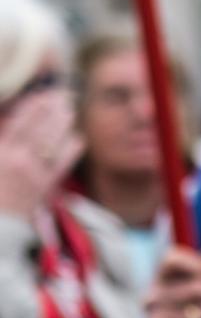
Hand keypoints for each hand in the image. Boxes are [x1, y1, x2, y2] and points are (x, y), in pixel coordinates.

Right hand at [0, 90, 83, 218]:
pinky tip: (76, 137)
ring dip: (62, 124)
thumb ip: (2, 139)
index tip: (42, 95)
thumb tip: (9, 122)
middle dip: (52, 110)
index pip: (19, 123)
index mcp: (1, 152)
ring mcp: (36, 172)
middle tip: (62, 95)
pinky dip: (71, 148)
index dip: (33, 107)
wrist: (0, 222)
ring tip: (68, 110)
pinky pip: (64, 162)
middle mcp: (19, 160)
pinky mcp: (48, 185)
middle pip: (40, 129)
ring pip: (54, 142)